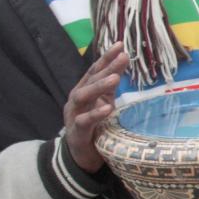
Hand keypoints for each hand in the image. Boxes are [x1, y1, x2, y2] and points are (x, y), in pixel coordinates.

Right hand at [63, 43, 127, 172]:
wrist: (82, 155)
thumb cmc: (95, 125)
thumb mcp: (105, 101)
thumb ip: (111, 84)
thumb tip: (124, 60)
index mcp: (84, 90)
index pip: (95, 70)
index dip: (106, 57)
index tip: (119, 44)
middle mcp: (77, 100)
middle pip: (90, 80)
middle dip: (106, 68)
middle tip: (122, 57)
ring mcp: (74, 115)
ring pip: (83, 96)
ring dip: (99, 86)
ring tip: (115, 78)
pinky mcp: (77, 132)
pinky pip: (85, 121)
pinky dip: (95, 114)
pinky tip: (107, 108)